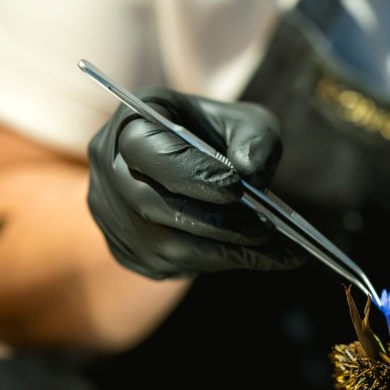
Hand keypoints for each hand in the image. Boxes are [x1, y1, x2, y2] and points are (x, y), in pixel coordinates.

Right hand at [87, 86, 304, 278]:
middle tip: (265, 230)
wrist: (205, 165)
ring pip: (162, 244)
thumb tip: (251, 176)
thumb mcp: (249, 124)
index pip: (146, 149)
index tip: (236, 188)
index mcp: (132, 123)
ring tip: (279, 252)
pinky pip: (168, 266)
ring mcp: (112, 215)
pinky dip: (217, 264)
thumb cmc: (225, 136)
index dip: (189, 171)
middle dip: (213, 221)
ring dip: (223, 251)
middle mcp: (109, 169)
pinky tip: (259, 259)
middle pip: (150, 204)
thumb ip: (256, 141)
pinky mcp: (128, 250)